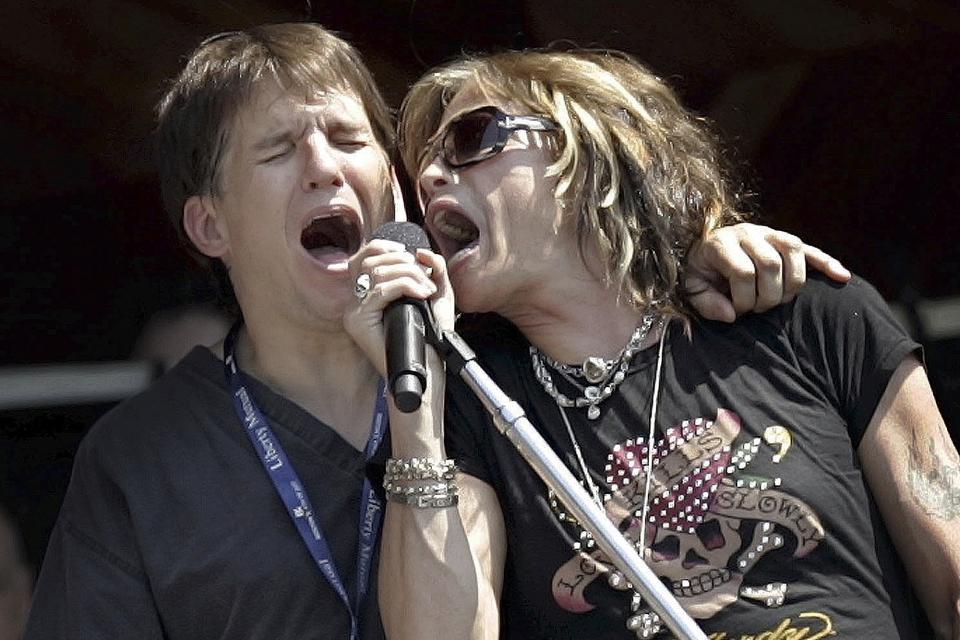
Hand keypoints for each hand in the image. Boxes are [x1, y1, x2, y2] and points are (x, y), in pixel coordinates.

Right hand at [343, 240, 454, 376]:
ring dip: (408, 274)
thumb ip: (434, 270)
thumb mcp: (436, 296)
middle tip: (426, 278)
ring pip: (376, 273)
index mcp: (367, 296)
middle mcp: (356, 303)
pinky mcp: (359, 322)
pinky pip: (380, 292)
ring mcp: (354, 313)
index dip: (383, 247)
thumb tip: (424, 252)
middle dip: (404, 262)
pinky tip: (421, 295)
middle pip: (370, 261)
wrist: (425, 372)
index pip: (362, 258)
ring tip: (427, 289)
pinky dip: (404, 286)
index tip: (410, 253)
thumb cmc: (430, 339)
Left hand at [685, 223, 850, 321]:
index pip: (743, 271)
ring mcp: (768, 233)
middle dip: (767, 295)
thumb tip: (732, 315)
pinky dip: (827, 263)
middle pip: (771, 263)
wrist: (704, 251)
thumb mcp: (691, 288)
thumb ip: (706, 303)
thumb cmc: (700, 273)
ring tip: (779, 299)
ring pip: (793, 251)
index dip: (743, 298)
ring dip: (791, 282)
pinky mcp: (783, 240)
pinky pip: (810, 249)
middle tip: (758, 309)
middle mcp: (746, 232)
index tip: (737, 311)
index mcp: (720, 243)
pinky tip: (842, 277)